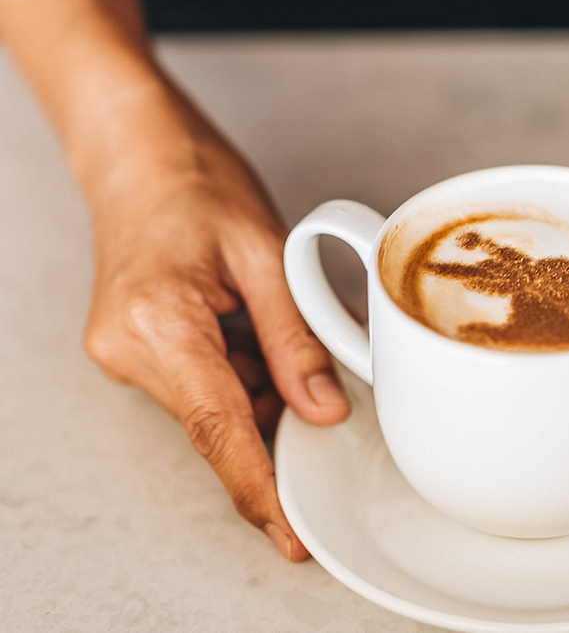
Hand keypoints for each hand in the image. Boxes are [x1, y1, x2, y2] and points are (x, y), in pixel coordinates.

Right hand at [81, 110, 349, 559]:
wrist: (139, 155)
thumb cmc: (198, 185)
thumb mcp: (266, 254)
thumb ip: (295, 339)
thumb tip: (323, 411)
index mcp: (161, 326)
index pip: (219, 430)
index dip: (260, 488)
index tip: (289, 534)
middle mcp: (130, 350)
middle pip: (219, 424)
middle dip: (274, 423)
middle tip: (317, 394)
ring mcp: (125, 353)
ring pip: (214, 406)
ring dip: (259, 387)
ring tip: (270, 321)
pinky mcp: (135, 349)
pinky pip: (201, 384)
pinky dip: (240, 372)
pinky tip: (253, 327)